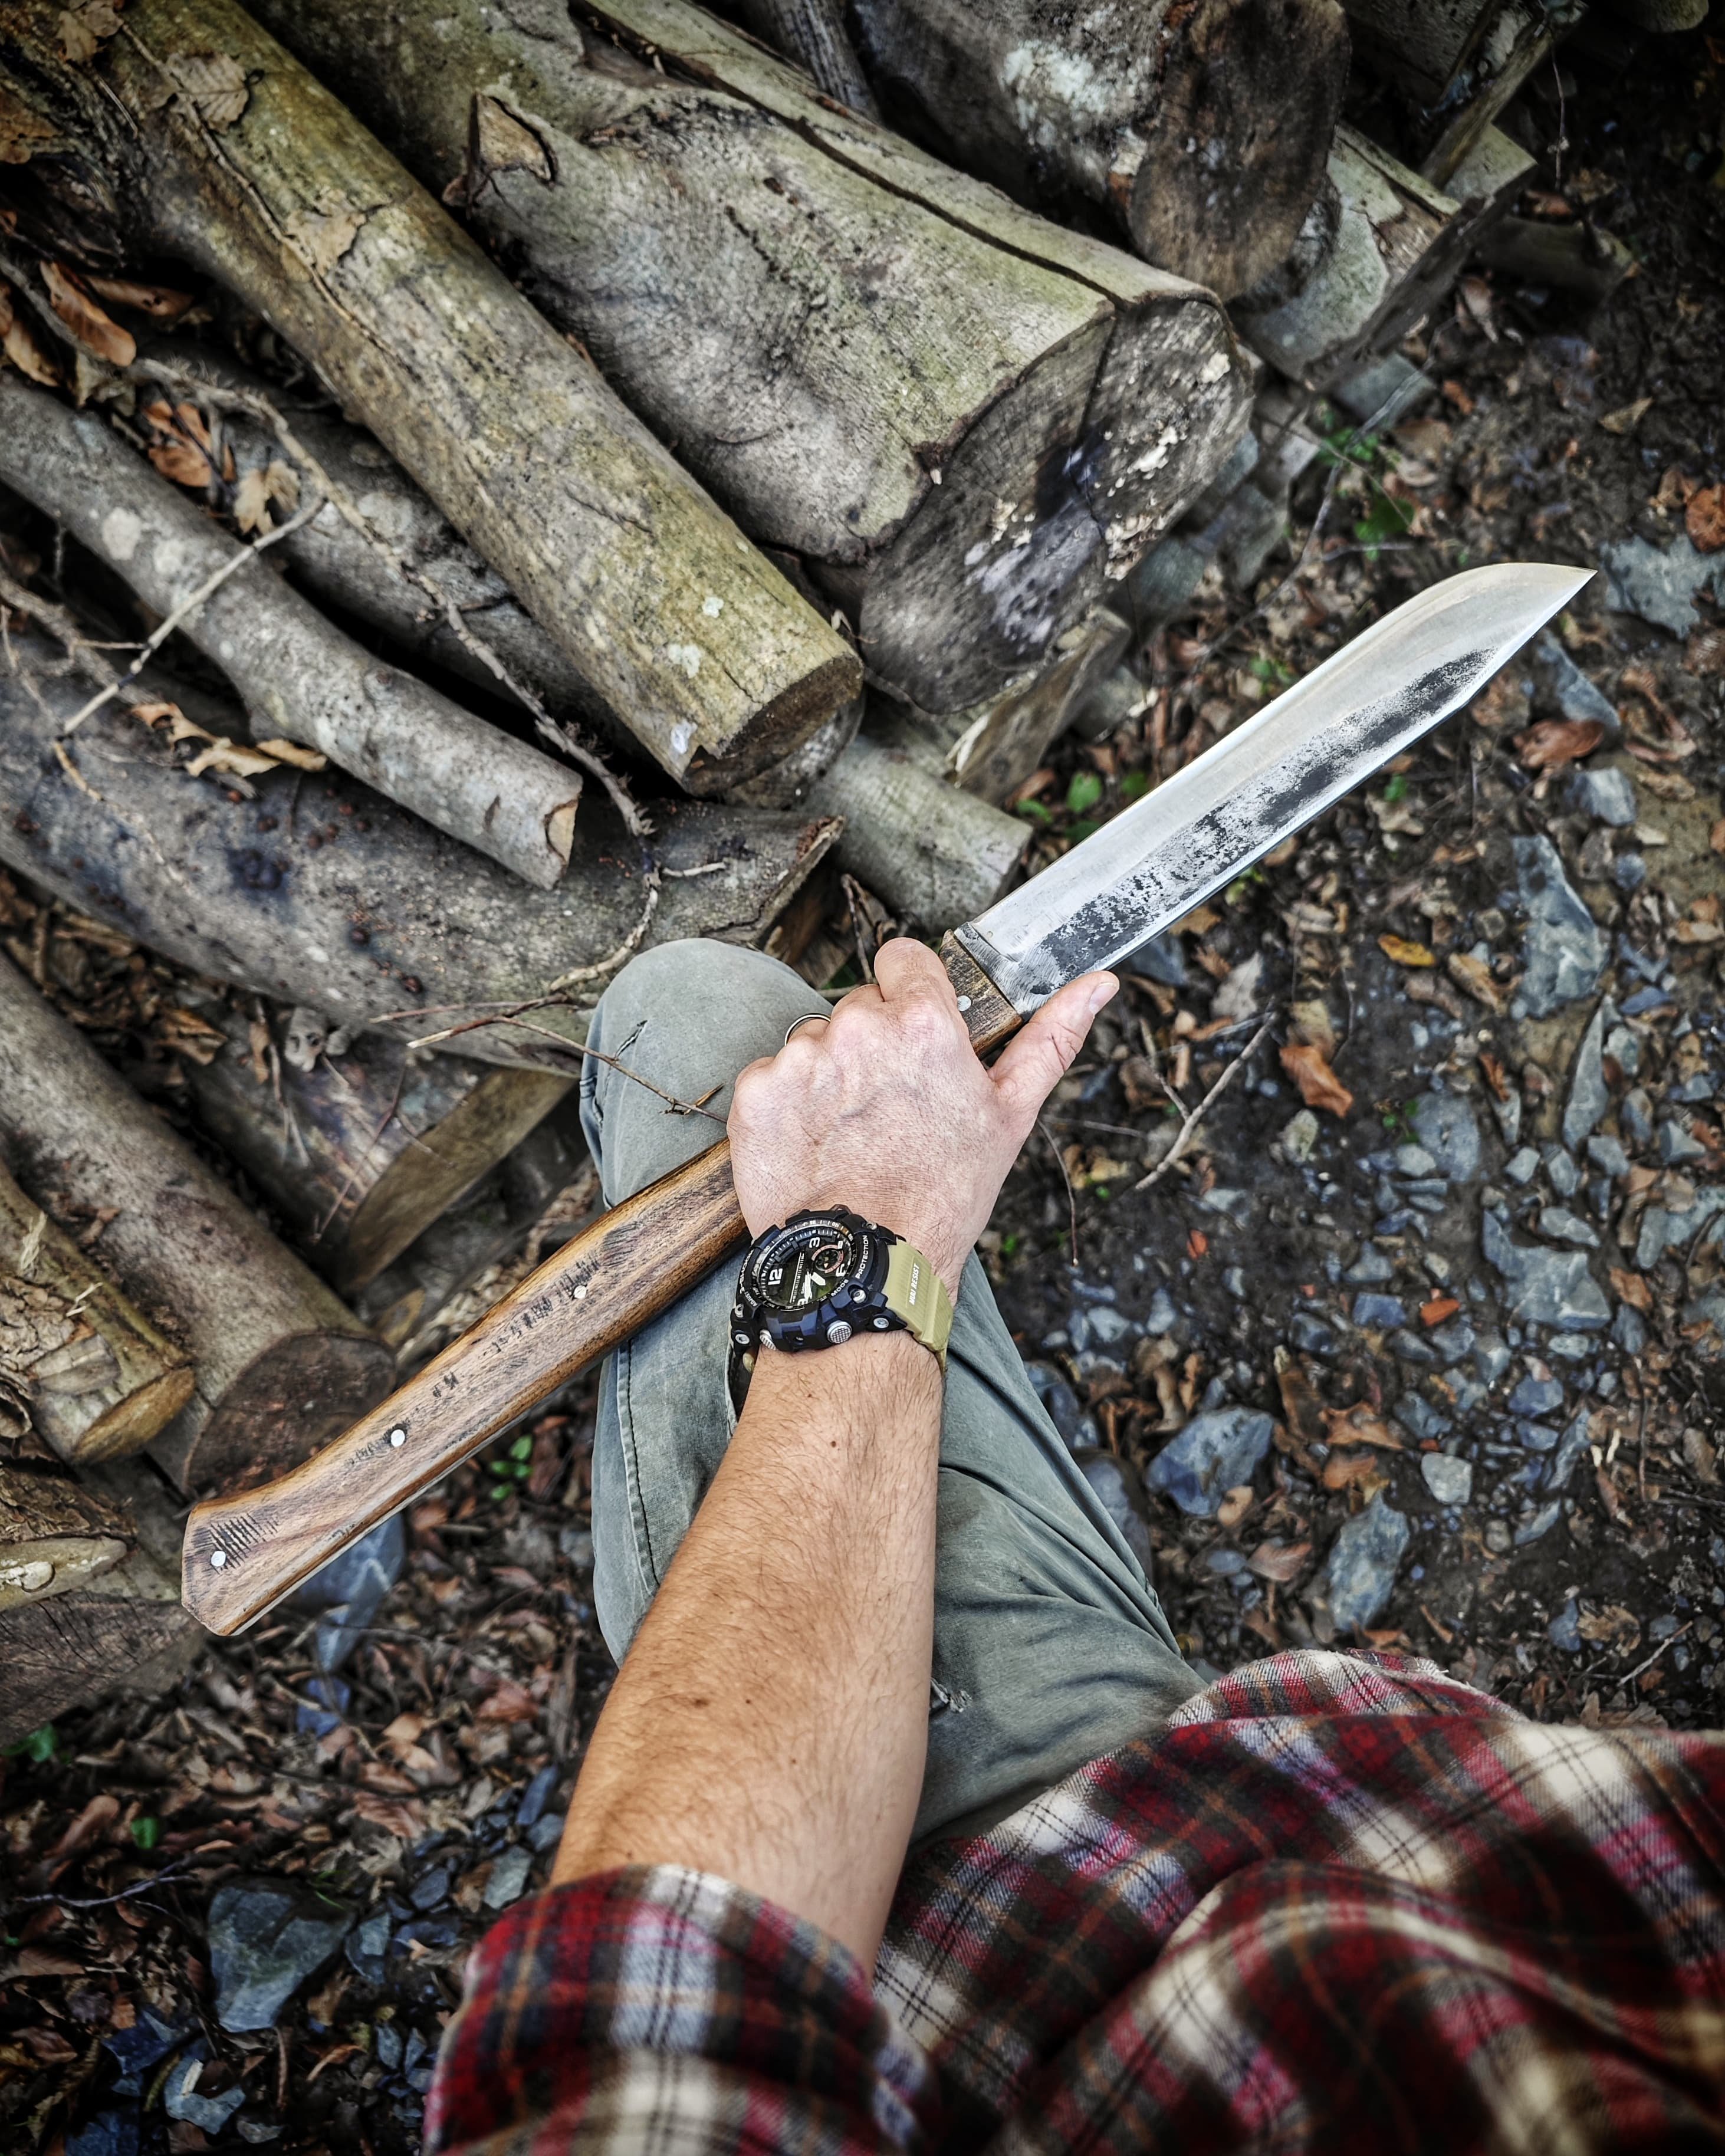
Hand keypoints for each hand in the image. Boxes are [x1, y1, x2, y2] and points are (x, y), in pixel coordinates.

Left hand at [728, 939, 1116, 1293]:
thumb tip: (1096, 985)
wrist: (870, 1261)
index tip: (916, 1033)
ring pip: (816, 1042)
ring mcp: (800, 1059)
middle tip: (892, 1106)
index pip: (904, 958)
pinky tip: (818, 1145)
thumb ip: (1050, 1038)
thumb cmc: (943, 1195)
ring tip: (855, 1133)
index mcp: (921, 1022)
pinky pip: (773, 1077)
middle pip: (860, 1006)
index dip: (911, 995)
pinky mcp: (757, 1092)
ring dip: (831, 1074)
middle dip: (874, 1044)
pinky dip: (789, 1106)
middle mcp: (856, 1027)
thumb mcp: (1010, 1115)